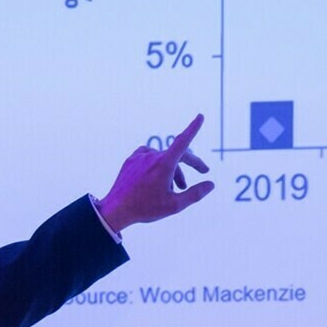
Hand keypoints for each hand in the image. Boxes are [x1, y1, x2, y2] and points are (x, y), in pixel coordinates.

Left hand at [97, 112, 214, 230]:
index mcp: (164, 164)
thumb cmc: (145, 208)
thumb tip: (211, 184)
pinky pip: (149, 158)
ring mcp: (139, 157)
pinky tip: (158, 178)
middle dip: (192, 162)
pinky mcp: (130, 161)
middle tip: (203, 171)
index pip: (183, 141)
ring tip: (176, 187)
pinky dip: (157, 166)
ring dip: (174, 170)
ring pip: (164, 158)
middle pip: (178, 153)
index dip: (193, 128)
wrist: (116, 210)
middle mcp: (152, 156)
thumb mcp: (175, 205)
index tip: (200, 116)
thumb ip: (195, 193)